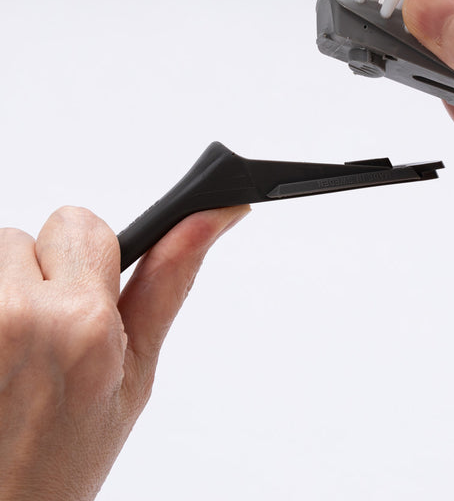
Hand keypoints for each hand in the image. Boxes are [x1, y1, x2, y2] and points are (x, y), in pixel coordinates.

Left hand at [0, 204, 248, 500]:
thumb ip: (169, 281)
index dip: (88, 258)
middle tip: (45, 338)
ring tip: (12, 355)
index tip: (86, 294)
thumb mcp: (135, 372)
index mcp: (79, 322)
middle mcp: (15, 314)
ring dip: (5, 295)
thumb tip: (209, 218)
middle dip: (43, 274)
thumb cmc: (64, 458)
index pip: (80, 222)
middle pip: (27, 236)